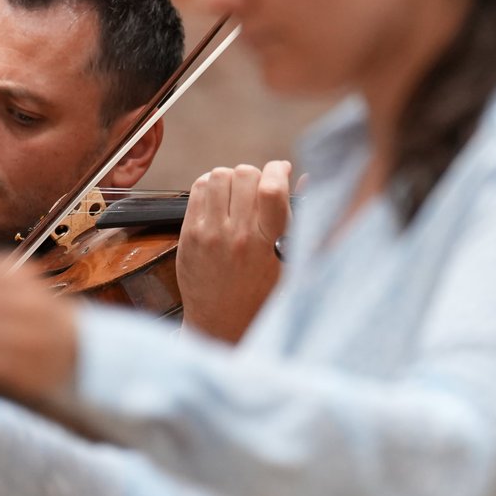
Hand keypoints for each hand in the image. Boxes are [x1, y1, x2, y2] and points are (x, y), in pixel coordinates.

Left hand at [177, 160, 292, 342]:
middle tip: (258, 190)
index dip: (278, 170)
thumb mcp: (291, 264)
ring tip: (238, 195)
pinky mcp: (188, 235)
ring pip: (218, 176)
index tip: (281, 171)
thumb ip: (300, 221)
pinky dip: (210, 186)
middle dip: (256, 175)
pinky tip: (219, 201)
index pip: (271, 188)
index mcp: (266, 244)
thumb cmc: (262, 297)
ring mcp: (208, 233)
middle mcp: (235, 235)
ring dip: (231, 179)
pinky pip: (197, 190)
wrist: (221, 325)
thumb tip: (306, 178)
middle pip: (244, 174)